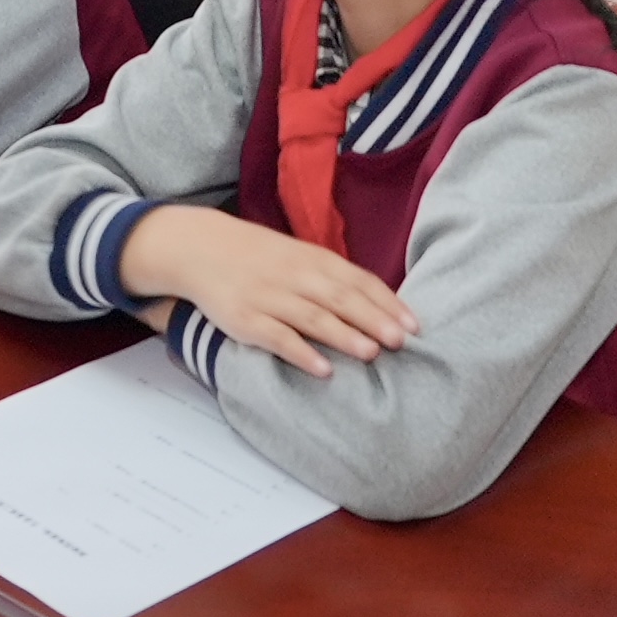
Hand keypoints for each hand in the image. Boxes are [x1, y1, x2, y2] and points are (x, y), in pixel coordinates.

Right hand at [115, 203, 418, 376]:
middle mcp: (295, 276)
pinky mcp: (246, 319)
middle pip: (341, 298)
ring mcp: (270, 297)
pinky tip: (322, 370)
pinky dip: (301, 353)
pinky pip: (277, 338)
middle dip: (374, 319)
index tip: (415, 324)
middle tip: (402, 340)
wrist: (201, 247)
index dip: (387, 302)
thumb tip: (378, 305)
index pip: (358, 280)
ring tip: (372, 353)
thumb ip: (333, 278)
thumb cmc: (260, 257)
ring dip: (344, 335)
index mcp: (313, 259)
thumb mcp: (298, 256)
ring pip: (313, 317)